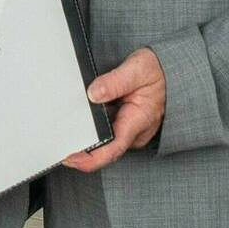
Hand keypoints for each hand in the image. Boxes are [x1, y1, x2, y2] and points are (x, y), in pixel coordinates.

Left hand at [63, 47, 166, 172]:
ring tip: (65, 130)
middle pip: (105, 149)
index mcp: (139, 120)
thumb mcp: (138, 68)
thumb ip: (115, 81)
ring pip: (104, 141)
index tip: (70, 159)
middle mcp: (135, 131)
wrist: (170, 72)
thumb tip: (94, 93)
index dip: (91, 159)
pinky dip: (91, 128)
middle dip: (81, 149)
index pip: (114, 147)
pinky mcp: (125, 126)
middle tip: (58, 143)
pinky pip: (106, 132)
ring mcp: (130, 130)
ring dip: (85, 138)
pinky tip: (78, 120)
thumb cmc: (157, 72)